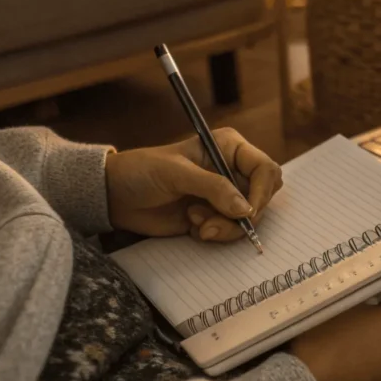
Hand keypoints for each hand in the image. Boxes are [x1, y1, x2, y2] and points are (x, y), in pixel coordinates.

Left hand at [105, 128, 282, 240]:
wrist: (116, 196)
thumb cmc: (143, 171)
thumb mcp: (177, 174)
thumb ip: (213, 188)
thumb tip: (246, 209)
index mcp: (229, 147)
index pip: (264, 169)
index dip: (261, 192)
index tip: (247, 213)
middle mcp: (232, 169)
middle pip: (264, 196)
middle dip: (245, 214)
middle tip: (217, 221)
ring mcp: (225, 195)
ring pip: (249, 218)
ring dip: (226, 226)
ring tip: (196, 222)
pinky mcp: (215, 215)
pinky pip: (232, 230)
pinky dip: (216, 233)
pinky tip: (192, 225)